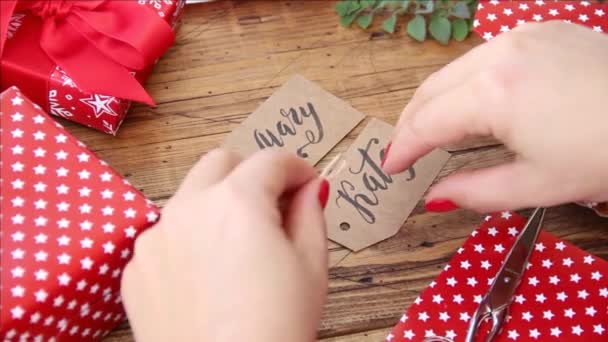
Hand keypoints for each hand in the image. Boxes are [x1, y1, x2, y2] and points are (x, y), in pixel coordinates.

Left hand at [121, 149, 328, 341]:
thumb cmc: (277, 327)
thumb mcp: (311, 267)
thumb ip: (310, 213)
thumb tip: (310, 187)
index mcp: (236, 201)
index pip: (271, 160)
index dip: (297, 168)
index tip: (307, 185)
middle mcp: (188, 208)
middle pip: (220, 163)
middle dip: (250, 174)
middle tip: (272, 205)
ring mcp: (155, 238)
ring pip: (189, 197)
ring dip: (216, 205)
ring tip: (237, 248)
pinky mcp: (136, 270)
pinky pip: (165, 236)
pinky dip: (188, 240)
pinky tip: (207, 278)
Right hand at [382, 21, 607, 211]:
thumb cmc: (606, 155)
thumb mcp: (537, 184)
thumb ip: (474, 191)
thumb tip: (434, 197)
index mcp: (493, 92)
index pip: (427, 121)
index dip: (403, 147)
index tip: (390, 167)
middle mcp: (500, 53)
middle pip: (432, 88)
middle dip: (411, 120)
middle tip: (404, 151)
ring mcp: (524, 35)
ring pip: (456, 69)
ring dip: (437, 100)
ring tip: (433, 130)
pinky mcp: (544, 30)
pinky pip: (486, 57)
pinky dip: (468, 82)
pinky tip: (474, 103)